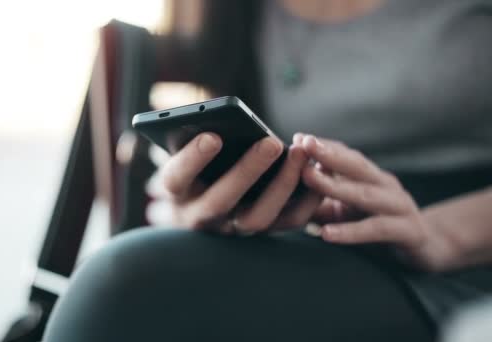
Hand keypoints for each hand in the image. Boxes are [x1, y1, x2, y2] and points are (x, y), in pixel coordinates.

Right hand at [146, 132, 321, 233]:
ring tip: (299, 152)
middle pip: (220, 201)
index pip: (176, 178)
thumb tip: (215, 118)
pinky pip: (288, 221)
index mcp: (175, 193)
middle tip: (271, 142)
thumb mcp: (184, 154)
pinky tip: (316, 170)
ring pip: (258, 218)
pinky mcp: (261, 232)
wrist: (197, 209)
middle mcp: (199, 217)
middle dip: (247, 172)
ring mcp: (231, 229)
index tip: (212, 137)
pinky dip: (306, 199)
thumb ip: (192, 140)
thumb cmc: (192, 169)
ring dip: (282, 185)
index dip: (192, 159)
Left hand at [296, 133, 453, 270]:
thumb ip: (317, 201)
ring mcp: (399, 206)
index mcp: (370, 176)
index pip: (346, 155)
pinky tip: (326, 234)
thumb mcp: (344, 211)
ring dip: (335, 185)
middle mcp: (385, 185)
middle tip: (303, 144)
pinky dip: (351, 232)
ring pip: (365, 194)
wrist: (427, 247)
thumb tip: (281, 190)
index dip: (324, 146)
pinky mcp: (408, 231)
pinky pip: (376, 229)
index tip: (298, 137)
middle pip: (356, 165)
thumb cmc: (377, 224)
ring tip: (307, 177)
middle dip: (328, 154)